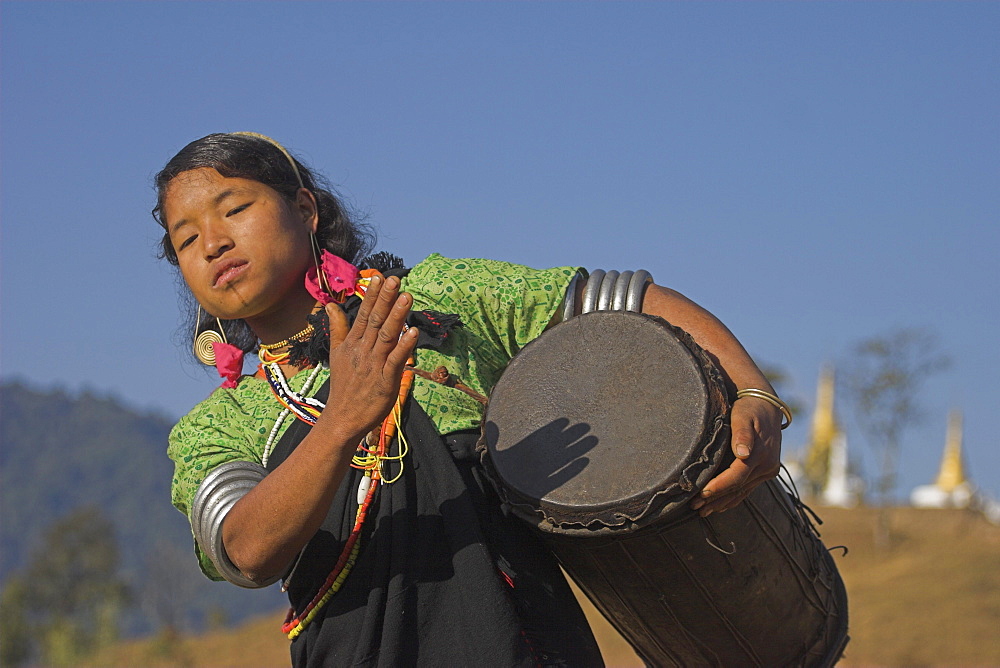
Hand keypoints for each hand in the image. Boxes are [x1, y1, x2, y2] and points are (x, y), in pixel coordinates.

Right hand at [323, 275, 419, 441]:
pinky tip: (414, 333)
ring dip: (397, 316)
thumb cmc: (343, 386)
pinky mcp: (385, 381)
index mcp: (353, 343)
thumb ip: (337, 328)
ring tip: (406, 297)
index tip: (380, 277)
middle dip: (385, 299)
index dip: (372, 296)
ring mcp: (374, 365)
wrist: (342, 418)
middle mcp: (363, 351)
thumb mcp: (336, 353)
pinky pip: (396, 361)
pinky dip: (405, 347)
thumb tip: (330, 305)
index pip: (364, 315)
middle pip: (376, 321)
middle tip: (394, 280)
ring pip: (387, 337)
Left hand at [689, 396, 781, 515]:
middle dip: (716, 499)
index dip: (719, 486)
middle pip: (738, 487)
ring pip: (742, 492)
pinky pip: (748, 489)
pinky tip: (720, 506)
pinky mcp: (766, 472)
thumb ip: (742, 433)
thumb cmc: (749, 408)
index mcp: (761, 453)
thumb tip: (743, 453)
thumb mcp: (743, 415)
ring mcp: (768, 470)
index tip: (701, 493)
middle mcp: (767, 466)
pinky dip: (733, 498)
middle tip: (695, 507)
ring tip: (702, 511)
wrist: (766, 405)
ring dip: (722, 503)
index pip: (737, 476)